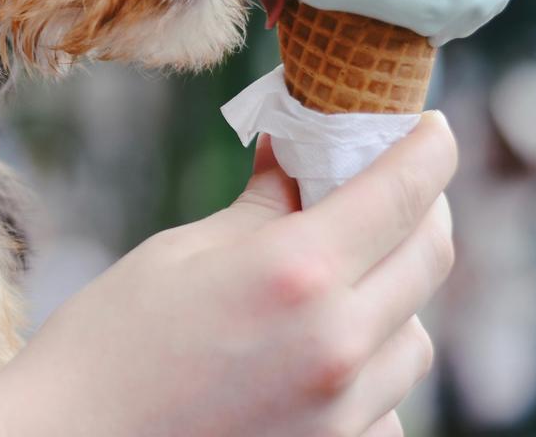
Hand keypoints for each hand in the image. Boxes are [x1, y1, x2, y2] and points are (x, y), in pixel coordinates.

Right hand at [0, 116, 455, 436]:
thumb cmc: (106, 345)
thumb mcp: (177, 255)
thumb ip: (258, 208)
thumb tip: (295, 155)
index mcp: (294, 273)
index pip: (400, 193)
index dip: (426, 148)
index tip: (429, 127)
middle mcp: (336, 344)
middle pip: (428, 258)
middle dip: (419, 210)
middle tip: (388, 187)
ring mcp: (342, 411)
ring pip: (414, 336)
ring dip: (393, 294)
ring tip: (340, 278)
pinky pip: (387, 401)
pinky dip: (367, 369)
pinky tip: (315, 354)